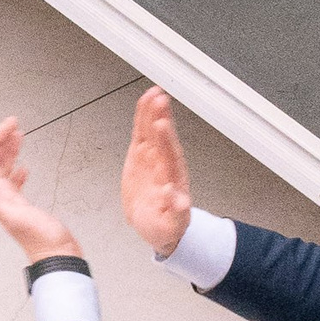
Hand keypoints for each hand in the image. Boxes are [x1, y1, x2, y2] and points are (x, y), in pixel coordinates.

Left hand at [0, 117, 78, 262]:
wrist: (58, 257)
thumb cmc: (42, 240)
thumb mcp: (15, 217)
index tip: (11, 124)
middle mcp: (2, 198)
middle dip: (3, 141)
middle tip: (14, 123)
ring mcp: (13, 202)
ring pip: (5, 171)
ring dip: (10, 152)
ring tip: (18, 137)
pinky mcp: (25, 207)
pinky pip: (16, 185)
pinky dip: (18, 172)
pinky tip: (24, 168)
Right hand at [120, 88, 192, 255]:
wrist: (154, 224)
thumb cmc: (164, 225)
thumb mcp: (171, 226)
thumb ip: (176, 213)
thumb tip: (177, 200)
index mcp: (173, 180)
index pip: (169, 157)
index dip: (165, 141)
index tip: (161, 126)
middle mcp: (165, 165)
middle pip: (162, 139)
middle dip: (160, 119)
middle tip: (158, 100)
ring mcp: (153, 157)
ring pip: (152, 131)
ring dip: (152, 112)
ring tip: (153, 94)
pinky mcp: (142, 155)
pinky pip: (142, 133)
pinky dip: (142, 117)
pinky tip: (145, 101)